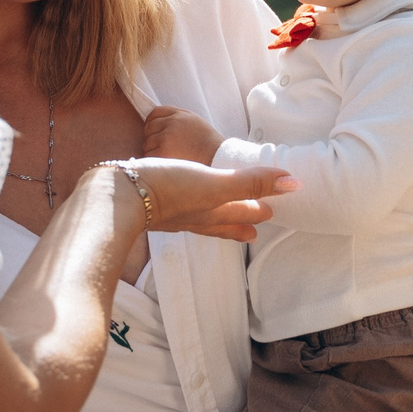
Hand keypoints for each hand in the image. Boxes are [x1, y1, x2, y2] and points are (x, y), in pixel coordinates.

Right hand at [100, 159, 294, 243]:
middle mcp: (193, 217)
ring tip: (219, 221)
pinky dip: (185, 211)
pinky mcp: (150, 207)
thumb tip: (296, 184)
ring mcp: (170, 215)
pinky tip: (175, 207)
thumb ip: (252, 181)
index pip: (241, 213)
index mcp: (212, 212)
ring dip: (213, 220)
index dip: (256, 212)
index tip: (270, 213)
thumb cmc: (168, 188)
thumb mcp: (215, 182)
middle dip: (238, 223)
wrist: (117, 196)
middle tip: (253, 230)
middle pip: (221, 222)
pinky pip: (176, 212)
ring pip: (199, 219)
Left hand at [142, 105, 225, 165]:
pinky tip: (166, 163)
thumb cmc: (208, 144)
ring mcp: (166, 137)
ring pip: (147, 143)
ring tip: (168, 156)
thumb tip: (158, 122)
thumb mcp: (195, 122)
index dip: (151, 122)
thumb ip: (178, 118)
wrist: (217, 159)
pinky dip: (154, 160)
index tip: (153, 131)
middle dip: (152, 137)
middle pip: (149, 128)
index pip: (155, 112)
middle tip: (162, 148)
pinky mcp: (163, 152)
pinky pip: (149, 155)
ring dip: (152, 150)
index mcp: (180, 114)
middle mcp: (172, 123)